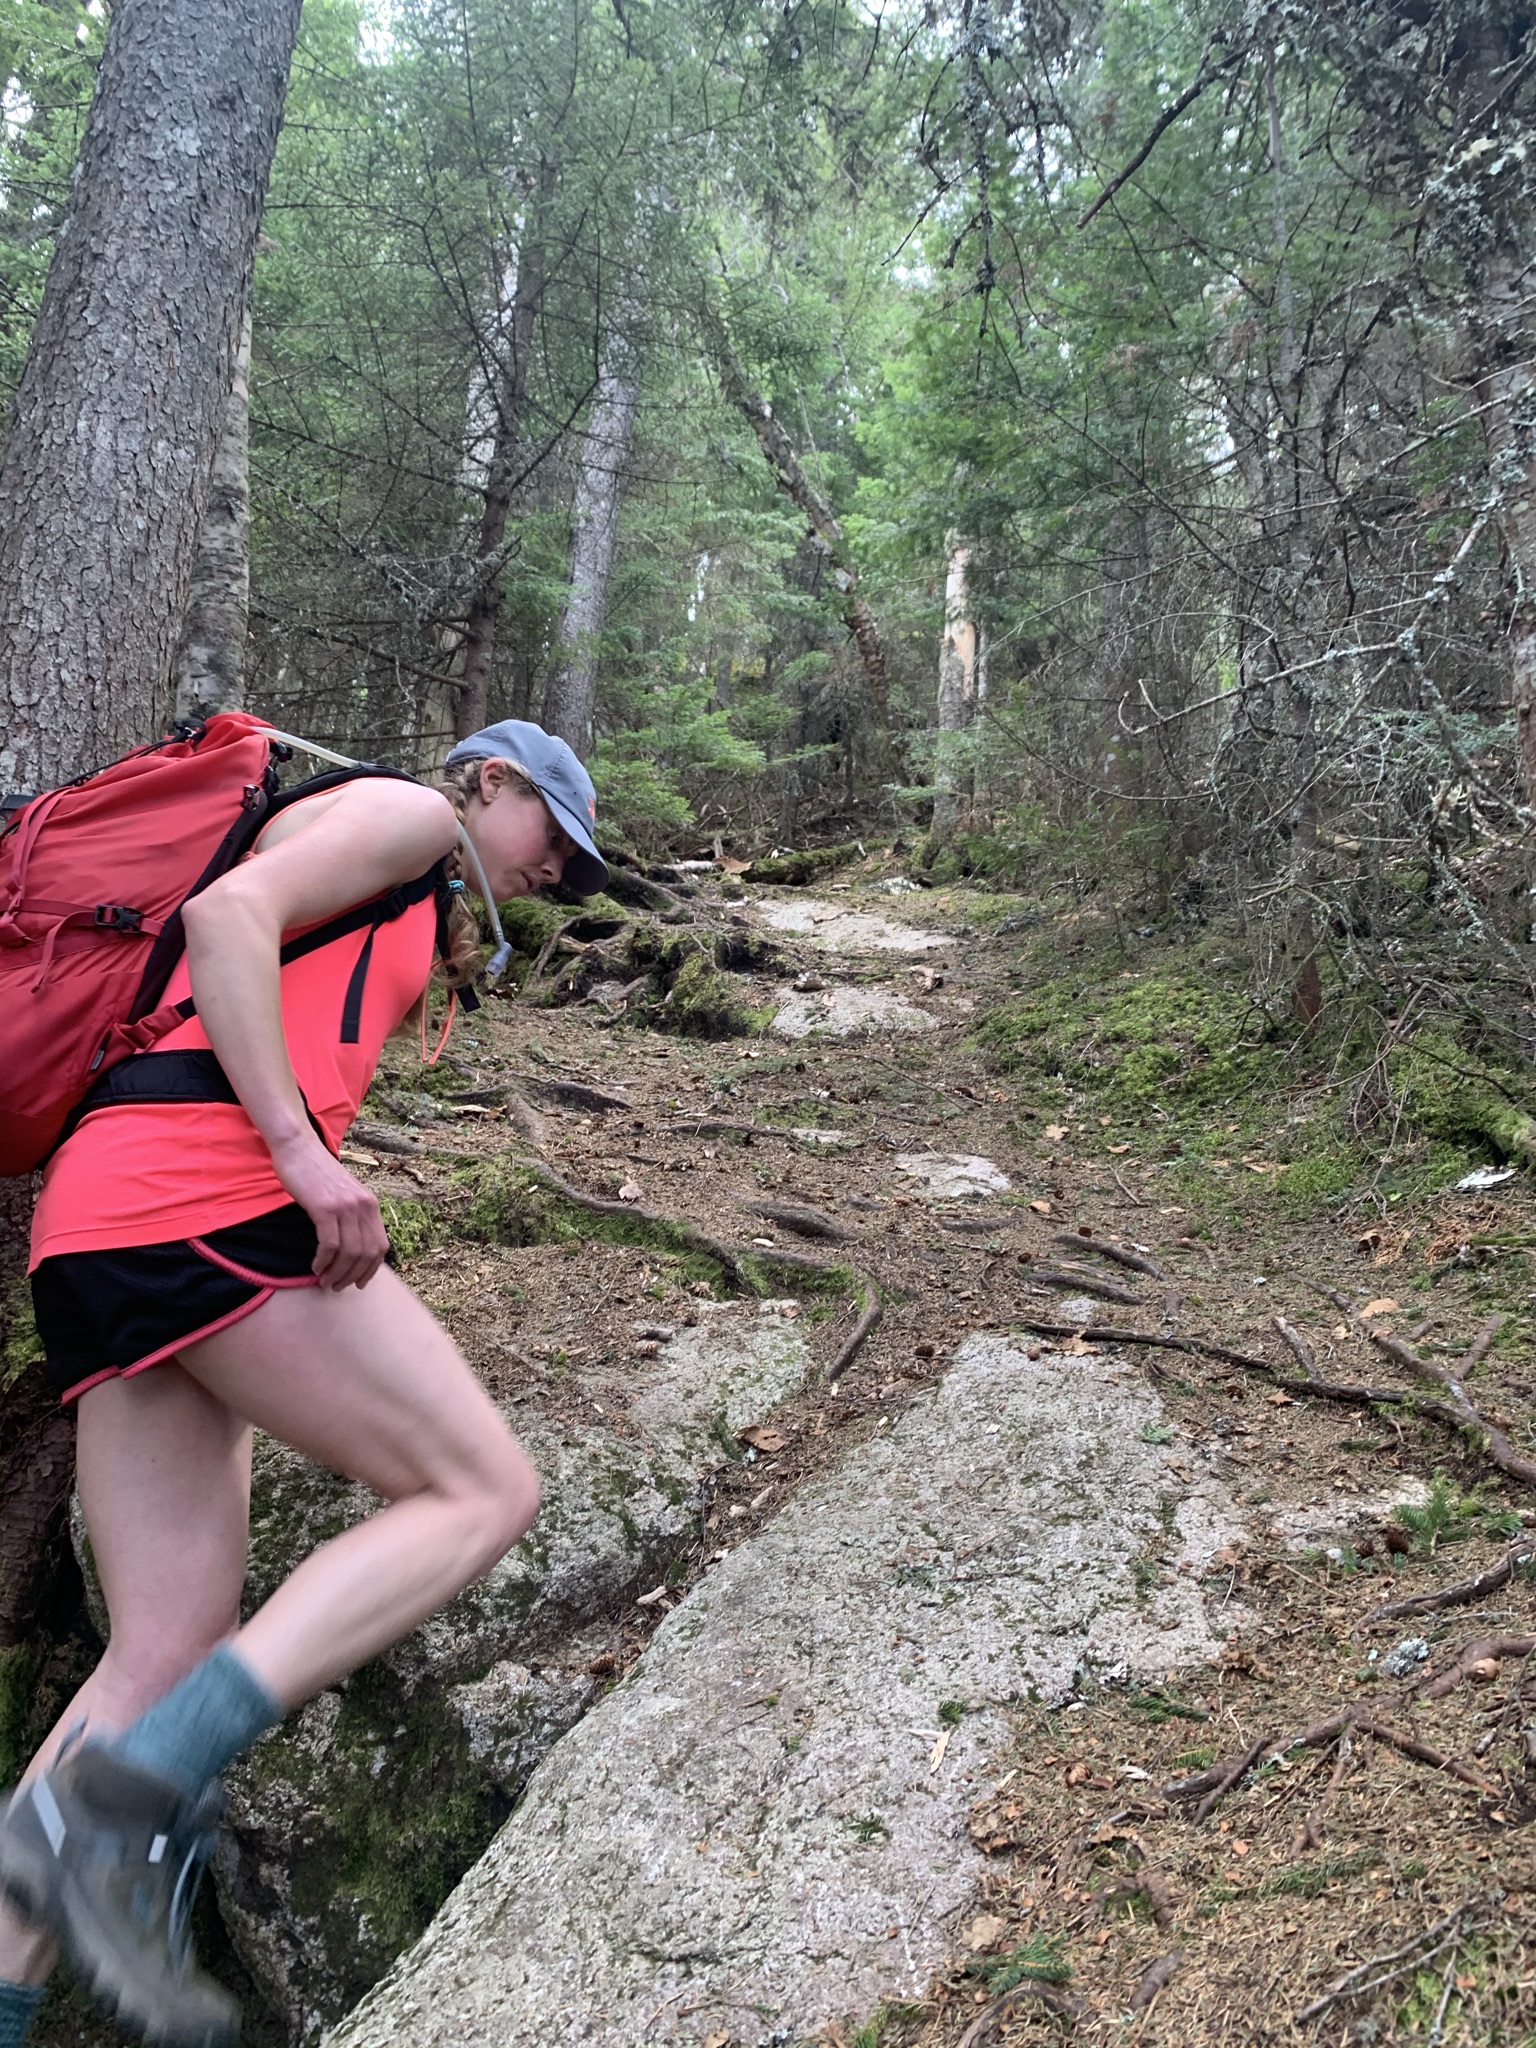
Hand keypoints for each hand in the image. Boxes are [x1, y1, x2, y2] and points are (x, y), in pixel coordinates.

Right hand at [269, 1133, 389, 1290]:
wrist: (298, 1149)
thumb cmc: (316, 1175)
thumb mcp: (344, 1195)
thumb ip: (352, 1216)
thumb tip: (353, 1249)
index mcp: (370, 1204)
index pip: (380, 1247)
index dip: (371, 1270)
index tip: (358, 1283)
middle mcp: (363, 1205)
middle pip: (366, 1254)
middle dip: (352, 1276)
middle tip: (336, 1286)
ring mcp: (346, 1206)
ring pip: (349, 1253)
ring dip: (337, 1273)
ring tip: (324, 1281)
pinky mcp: (325, 1207)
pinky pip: (330, 1245)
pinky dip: (323, 1261)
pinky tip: (316, 1266)